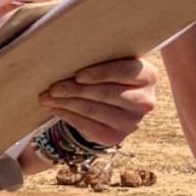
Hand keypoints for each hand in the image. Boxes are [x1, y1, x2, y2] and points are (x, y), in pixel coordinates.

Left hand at [38, 58, 159, 146]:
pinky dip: (67, 115)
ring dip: (66, 103)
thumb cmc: (110, 77)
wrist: (115, 107)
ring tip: (47, 97)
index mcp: (148, 76)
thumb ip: (102, 58)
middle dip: (76, 90)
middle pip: (106, 94)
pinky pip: (87, 125)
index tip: (78, 75)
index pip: (124, 72)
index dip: (100, 73)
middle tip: (54, 87)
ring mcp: (131, 122)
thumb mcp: (113, 63)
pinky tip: (55, 108)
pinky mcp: (115, 137)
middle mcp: (145, 101)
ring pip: (93, 110)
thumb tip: (69, 58)